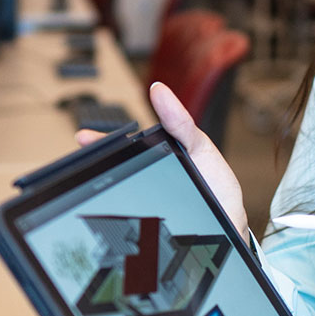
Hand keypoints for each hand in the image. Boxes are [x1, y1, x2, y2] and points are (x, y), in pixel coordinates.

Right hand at [74, 82, 247, 237]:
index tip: (85, 137)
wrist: (231, 224)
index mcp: (156, 156)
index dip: (102, 142)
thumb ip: (181, 122)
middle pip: (116, 168)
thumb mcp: (199, 146)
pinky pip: (129, 217)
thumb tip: (159, 90)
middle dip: (96, 164)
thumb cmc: (217, 185)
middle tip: (83, 158)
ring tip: (93, 183)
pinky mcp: (147, 225)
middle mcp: (147, 177)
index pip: (124, 147)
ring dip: (104, 189)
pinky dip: (118, 213)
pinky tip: (111, 211)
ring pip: (118, 191)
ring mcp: (145, 200)